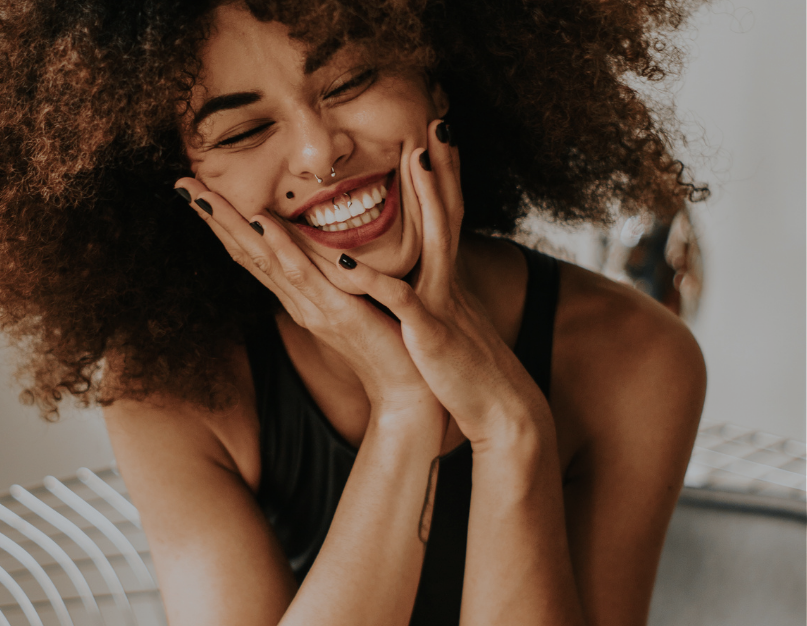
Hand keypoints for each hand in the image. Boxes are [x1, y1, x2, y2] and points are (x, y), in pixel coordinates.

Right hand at [174, 177, 440, 417]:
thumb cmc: (387, 343)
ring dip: (232, 225)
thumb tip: (327, 246)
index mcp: (301, 296)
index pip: (255, 253)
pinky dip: (281, 248)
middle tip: (182, 183)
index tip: (200, 190)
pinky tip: (262, 224)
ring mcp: (313, 307)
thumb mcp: (356, 301)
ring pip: (264, 259)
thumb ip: (337, 276)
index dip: (226, 222)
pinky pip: (304, 276)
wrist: (407, 390)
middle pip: (247, 253)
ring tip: (203, 195)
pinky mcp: (338, 314)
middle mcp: (298, 301)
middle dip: (214, 218)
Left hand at [336, 120, 551, 447]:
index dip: (444, 179)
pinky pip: (399, 298)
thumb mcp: (451, 325)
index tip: (438, 140)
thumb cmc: (468, 372)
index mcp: (448, 281)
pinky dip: (372, 279)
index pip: (448, 219)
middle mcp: (448, 282)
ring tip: (416, 159)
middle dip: (443, 169)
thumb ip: (438, 298)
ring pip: (434, 240)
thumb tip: (425, 281)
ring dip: (427, 198)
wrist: (501, 411)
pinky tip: (345, 259)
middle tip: (438, 123)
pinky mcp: (429, 332)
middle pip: (449, 213)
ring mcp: (441, 303)